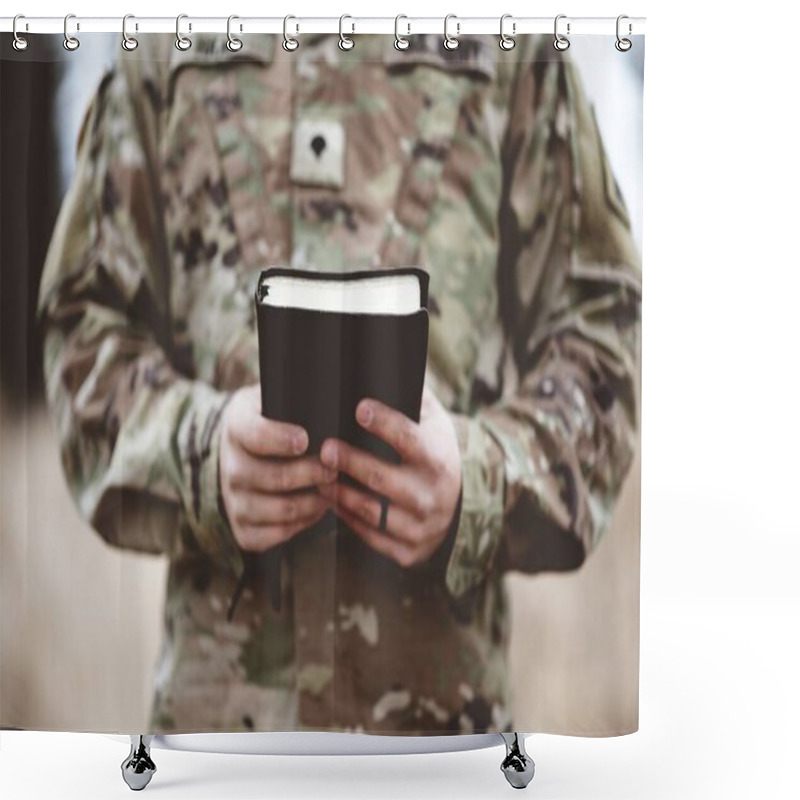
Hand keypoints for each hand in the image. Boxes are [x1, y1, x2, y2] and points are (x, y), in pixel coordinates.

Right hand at [219, 385, 336, 552]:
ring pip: (278, 509)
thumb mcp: (272, 396)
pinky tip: (318, 509)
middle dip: (311, 474)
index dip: (279, 438)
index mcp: (236, 427)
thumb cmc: (270, 419)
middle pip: (272, 477)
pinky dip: (301, 525)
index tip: (305, 439)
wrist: (240, 451)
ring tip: (334, 489)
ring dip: (313, 502)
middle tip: (335, 468)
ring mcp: (234, 500)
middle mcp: (230, 467)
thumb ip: (294, 392)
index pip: (254, 435)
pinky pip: (273, 535)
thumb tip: (327, 390)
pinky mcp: (242, 528)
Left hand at [317, 386, 461, 567]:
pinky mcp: (408, 551)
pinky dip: (347, 519)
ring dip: (339, 493)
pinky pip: (370, 536)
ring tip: (318, 476)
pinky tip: (331, 501)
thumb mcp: (433, 423)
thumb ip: (411, 396)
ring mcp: (421, 527)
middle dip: (349, 461)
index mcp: (439, 459)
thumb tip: (383, 356)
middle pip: (381, 478)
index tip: (359, 407)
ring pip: (370, 511)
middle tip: (323, 447)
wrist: (458, 504)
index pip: (410, 439)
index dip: (385, 423)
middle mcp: (432, 495)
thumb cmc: (433, 451)